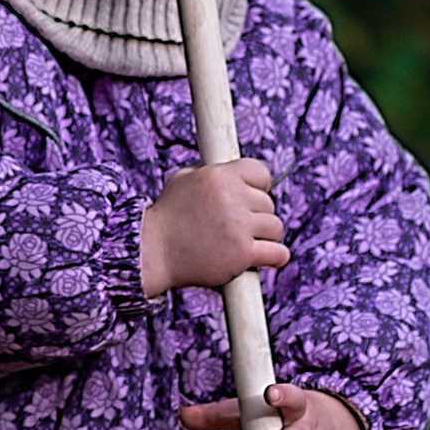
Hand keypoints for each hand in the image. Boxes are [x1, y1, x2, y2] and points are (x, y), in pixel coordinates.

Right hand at [140, 157, 286, 298]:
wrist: (152, 253)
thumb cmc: (165, 218)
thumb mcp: (181, 181)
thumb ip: (207, 172)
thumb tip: (228, 169)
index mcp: (219, 176)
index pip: (261, 173)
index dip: (260, 188)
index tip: (253, 201)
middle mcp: (232, 196)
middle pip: (269, 204)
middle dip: (257, 217)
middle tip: (239, 229)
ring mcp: (239, 225)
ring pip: (275, 228)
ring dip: (266, 238)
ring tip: (250, 244)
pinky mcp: (242, 253)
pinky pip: (277, 252)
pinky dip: (276, 257)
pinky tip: (269, 259)